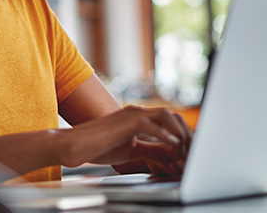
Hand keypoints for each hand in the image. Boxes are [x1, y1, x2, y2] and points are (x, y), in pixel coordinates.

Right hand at [57, 106, 191, 172]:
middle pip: (172, 116)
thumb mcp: (130, 150)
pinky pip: (152, 125)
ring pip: (166, 116)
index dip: (183, 136)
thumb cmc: (96, 147)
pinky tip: (174, 147)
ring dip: (180, 134)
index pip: (169, 121)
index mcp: (138, 118)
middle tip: (193, 153)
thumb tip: (171, 155)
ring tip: (186, 151)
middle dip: (187, 134)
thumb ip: (151, 150)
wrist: (72, 145)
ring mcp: (131, 114)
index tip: (190, 154)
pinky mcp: (126, 122)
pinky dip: (166, 135)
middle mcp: (137, 112)